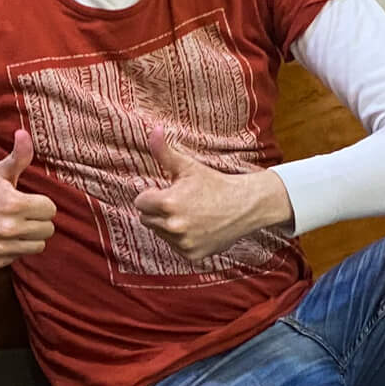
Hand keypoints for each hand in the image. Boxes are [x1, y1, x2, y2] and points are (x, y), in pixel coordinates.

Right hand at [0, 129, 57, 269]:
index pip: (50, 209)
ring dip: (29, 236)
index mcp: (13, 204)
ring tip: (14, 225)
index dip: (40, 203)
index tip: (27, 200)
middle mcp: (8, 228)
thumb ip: (18, 156)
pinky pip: (20, 256)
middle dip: (37, 220)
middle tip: (21, 213)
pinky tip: (1, 237)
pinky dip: (14, 248)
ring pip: (38, 246)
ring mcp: (1, 247)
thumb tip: (24, 133)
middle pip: (48, 229)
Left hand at [134, 124, 293, 261]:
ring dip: (169, 224)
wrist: (244, 206)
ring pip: (160, 233)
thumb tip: (152, 130)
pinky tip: (197, 227)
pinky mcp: (191, 255)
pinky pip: (175, 245)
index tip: (169, 191)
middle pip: (146, 219)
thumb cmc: (214, 184)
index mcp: (168, 203)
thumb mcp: (188, 166)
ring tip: (191, 213)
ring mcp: (183, 243)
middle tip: (181, 202)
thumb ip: (164, 151)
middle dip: (158, 210)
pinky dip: (182, 238)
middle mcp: (173, 226)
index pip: (140, 202)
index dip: (153, 195)